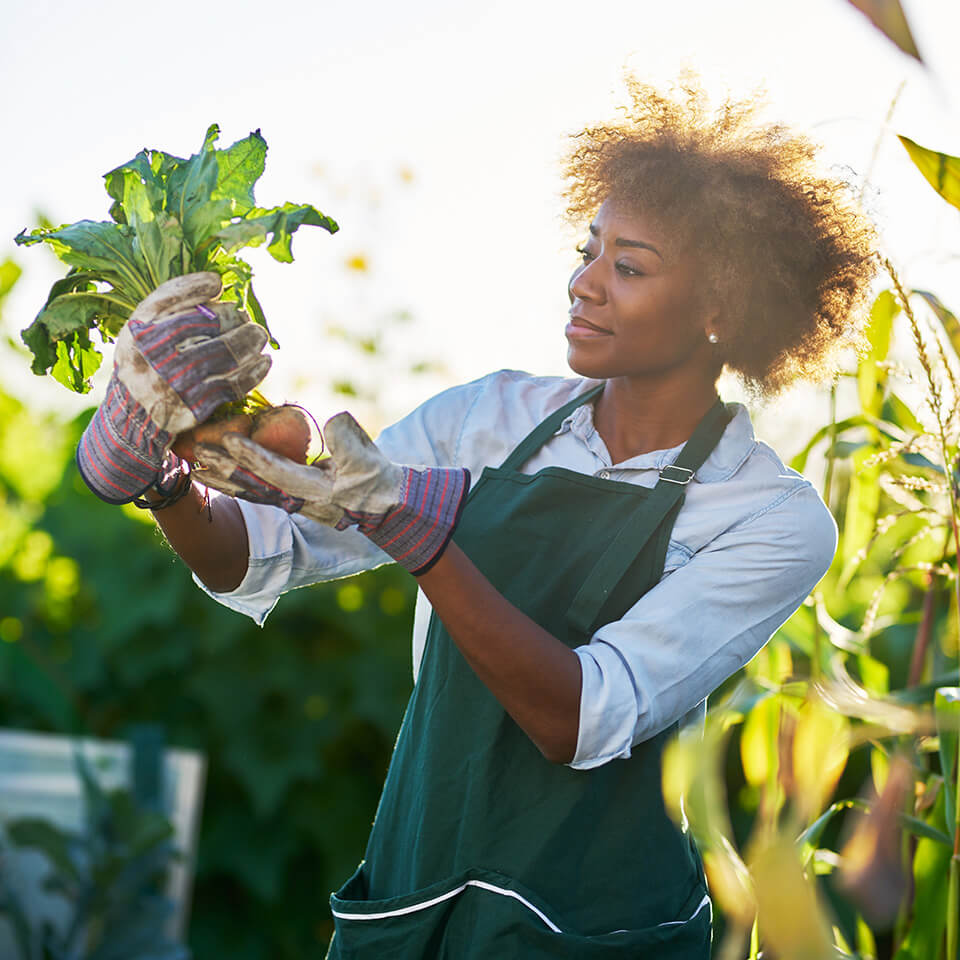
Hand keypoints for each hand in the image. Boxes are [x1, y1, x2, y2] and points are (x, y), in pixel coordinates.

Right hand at [76, 273, 270, 503]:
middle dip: (234, 317)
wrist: (133, 417)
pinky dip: (253, 371)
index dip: (202, 292)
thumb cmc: (145, 361)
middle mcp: (153, 357)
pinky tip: (264, 361)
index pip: (174, 301)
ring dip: (249, 341)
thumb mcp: (142, 329)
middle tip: (246, 317)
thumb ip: (171, 301)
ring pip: (224, 353)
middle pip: (205, 325)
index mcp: (138, 333)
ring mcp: (174, 384)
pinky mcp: (194, 407)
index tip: (221, 288)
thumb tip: (216, 281)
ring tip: (259, 335)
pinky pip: (232, 385)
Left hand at [194, 411, 469, 573]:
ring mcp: (289, 501)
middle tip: (189, 450)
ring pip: (246, 488)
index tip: (226, 438)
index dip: (251, 455)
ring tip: (190, 461)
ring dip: (217, 475)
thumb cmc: (378, 482)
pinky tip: (211, 468)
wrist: (386, 507)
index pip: (276, 472)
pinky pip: (252, 487)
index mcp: (313, 492)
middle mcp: (294, 500)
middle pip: (249, 484)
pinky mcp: (288, 497)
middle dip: (220, 467)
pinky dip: (230, 478)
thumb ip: (351, 441)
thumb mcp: (370, 460)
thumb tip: (333, 420)